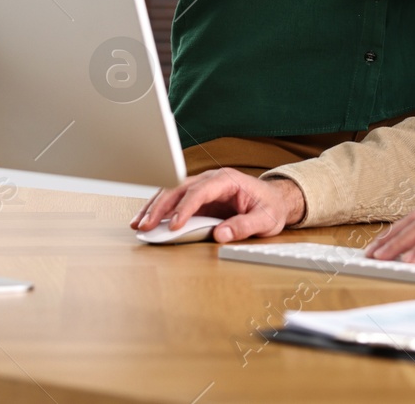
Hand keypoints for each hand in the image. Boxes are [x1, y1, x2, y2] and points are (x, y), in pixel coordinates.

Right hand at [130, 169, 305, 242]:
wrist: (275, 199)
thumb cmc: (270, 206)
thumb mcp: (265, 219)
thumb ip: (244, 226)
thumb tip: (221, 234)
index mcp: (227, 180)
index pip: (199, 191)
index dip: (184, 208)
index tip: (174, 225)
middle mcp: (211, 179)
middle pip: (179, 188)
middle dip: (160, 206)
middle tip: (146, 225)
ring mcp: (203, 187)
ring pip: (172, 191)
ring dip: (154, 206)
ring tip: (138, 223)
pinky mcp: (198, 198)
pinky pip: (175, 200)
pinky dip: (159, 209)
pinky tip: (147, 219)